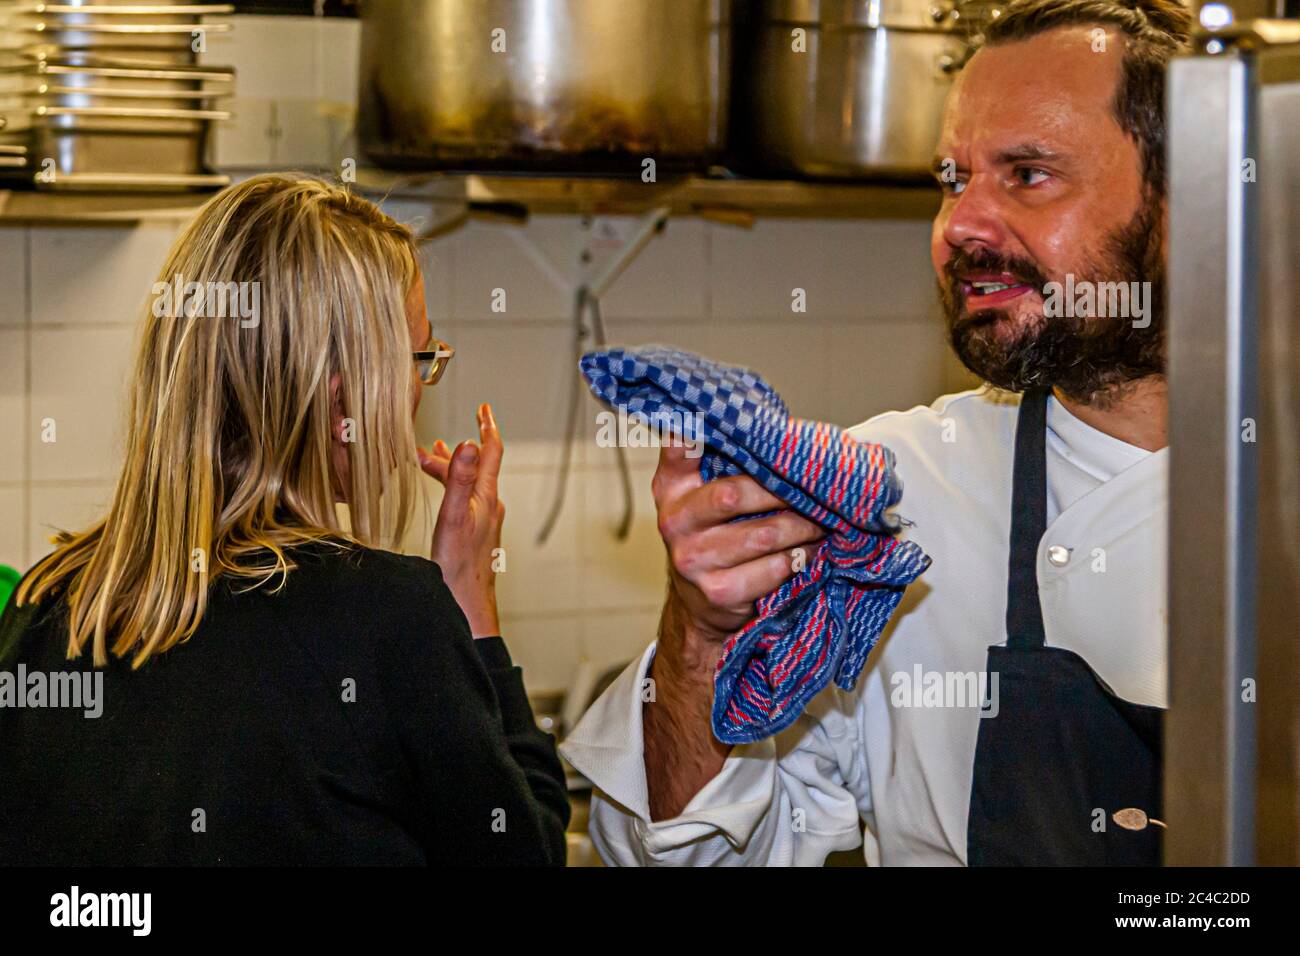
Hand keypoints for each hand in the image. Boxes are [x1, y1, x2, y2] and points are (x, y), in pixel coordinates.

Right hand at [418, 403, 504, 638]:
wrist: (466, 604)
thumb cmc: (459, 566)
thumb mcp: (454, 516)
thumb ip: (460, 479)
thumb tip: (470, 443)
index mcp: (487, 497)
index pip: (492, 452)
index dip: (487, 427)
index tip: (484, 408)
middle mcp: (489, 506)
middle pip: (474, 468)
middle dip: (449, 453)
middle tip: (422, 444)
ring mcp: (484, 520)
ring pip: (466, 484)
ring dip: (446, 470)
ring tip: (423, 460)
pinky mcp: (476, 533)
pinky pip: (463, 500)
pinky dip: (449, 489)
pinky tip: (439, 496)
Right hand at [651, 444, 824, 653]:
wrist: (699, 603)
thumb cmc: (713, 533)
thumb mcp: (700, 493)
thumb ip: (715, 458)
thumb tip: (768, 424)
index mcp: (670, 488)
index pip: (679, 449)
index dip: (695, 432)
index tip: (727, 422)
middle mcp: (674, 522)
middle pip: (732, 495)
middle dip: (780, 491)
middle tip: (812, 489)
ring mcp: (693, 560)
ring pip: (762, 536)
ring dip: (801, 527)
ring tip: (820, 521)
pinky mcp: (718, 592)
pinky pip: (772, 569)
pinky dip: (798, 558)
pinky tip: (809, 550)